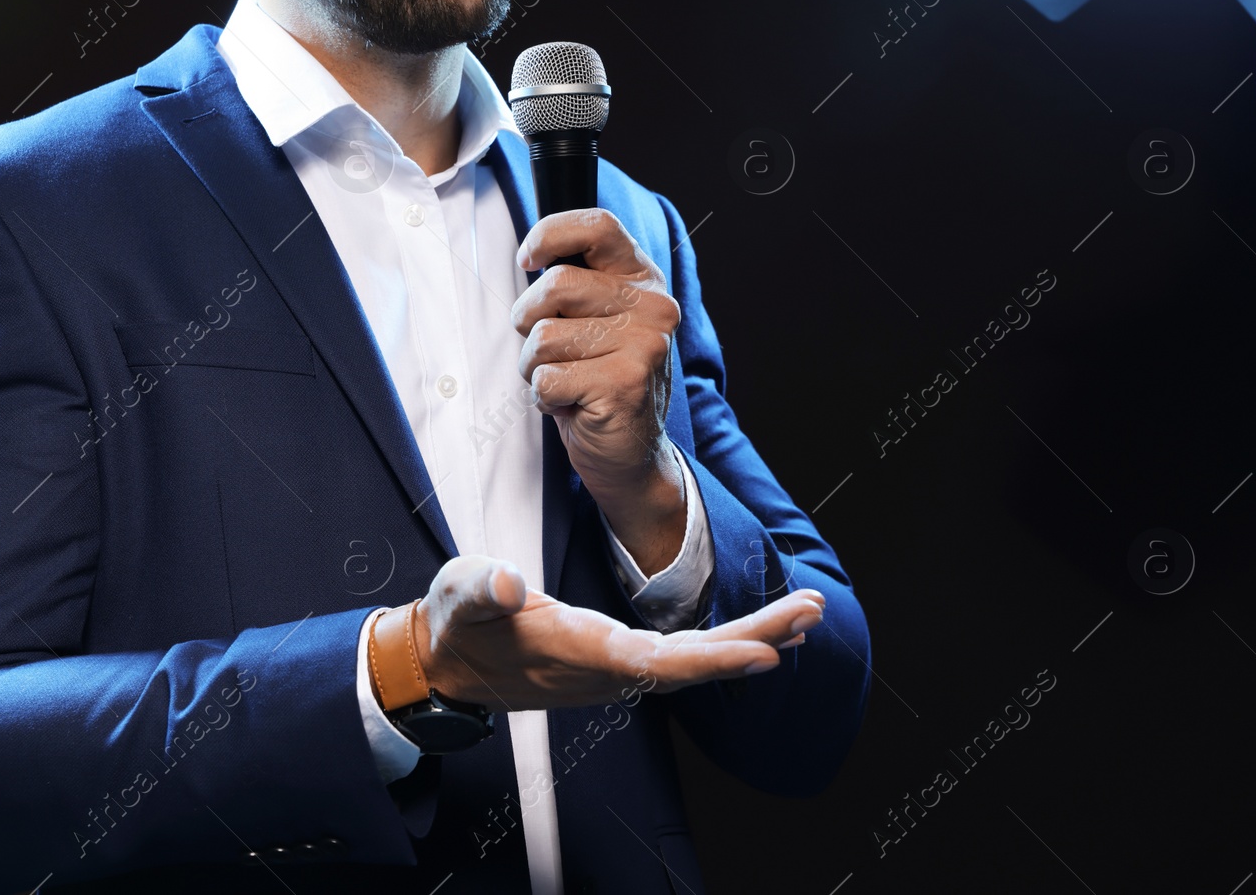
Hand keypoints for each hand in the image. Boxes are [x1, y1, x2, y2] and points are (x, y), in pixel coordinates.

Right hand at [410, 555, 825, 711]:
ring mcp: (612, 671)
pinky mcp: (615, 663)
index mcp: (574, 650)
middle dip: (755, 640)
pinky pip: (682, 660)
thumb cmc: (455, 624)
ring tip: (802, 616)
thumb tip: (509, 585)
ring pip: (692, 662)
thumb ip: (483, 587)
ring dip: (750, 640)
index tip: (764, 651)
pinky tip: (760, 637)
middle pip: (692, 663)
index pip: (654, 661)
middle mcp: (603, 669)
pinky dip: (725, 647)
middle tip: (809, 611)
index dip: (713, 661)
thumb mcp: (458, 593)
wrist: (446, 664)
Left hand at [512, 209, 685, 568]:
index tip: (527, 259)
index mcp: (643, 279)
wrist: (632, 454)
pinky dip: (544, 397)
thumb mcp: (595, 321)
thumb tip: (531, 256)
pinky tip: (572, 404)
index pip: (598, 226)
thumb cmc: (600, 381)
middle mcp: (653, 306)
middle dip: (529, 321)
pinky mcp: (625, 383)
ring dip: (536, 366)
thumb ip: (576, 285)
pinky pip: (546, 378)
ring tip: (566, 381)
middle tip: (548, 350)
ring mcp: (645, 345)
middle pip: (555, 285)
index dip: (550, 234)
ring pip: (544, 336)